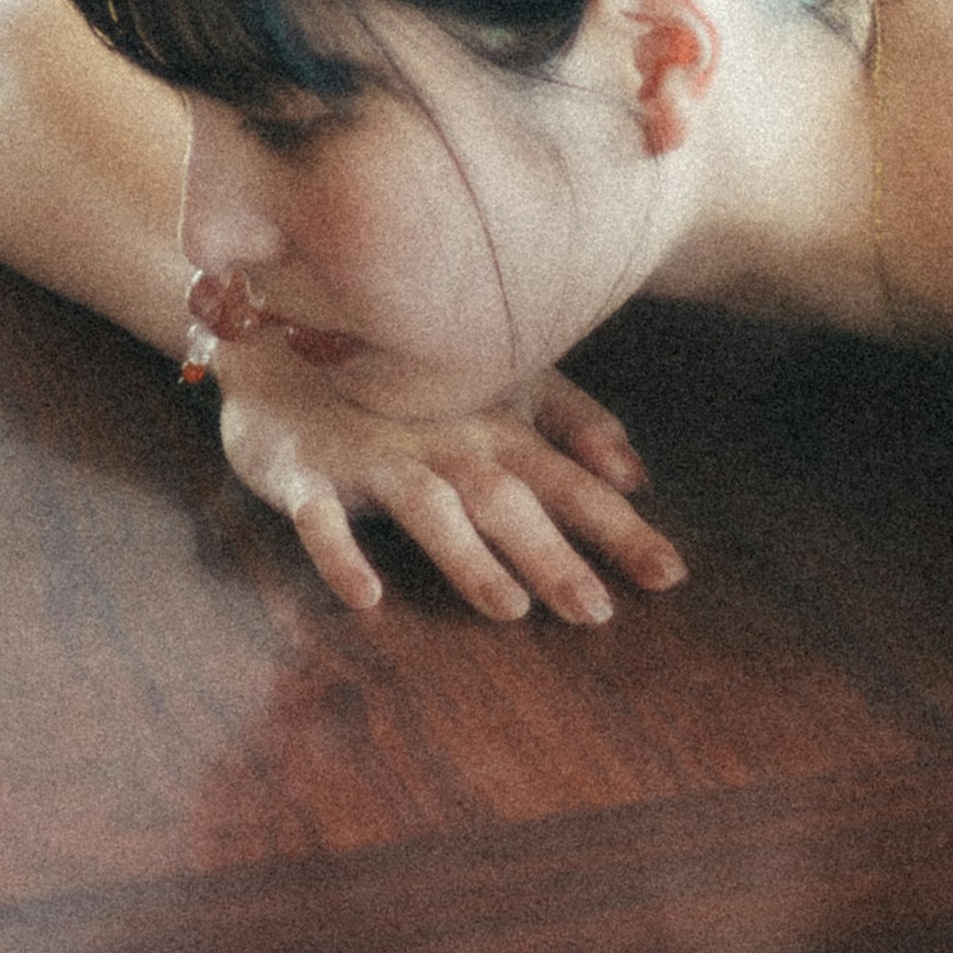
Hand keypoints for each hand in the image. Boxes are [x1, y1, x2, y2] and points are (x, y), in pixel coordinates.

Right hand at [207, 349, 686, 623]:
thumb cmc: (402, 382)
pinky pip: (321, 517)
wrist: (280, 339)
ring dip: (468, 556)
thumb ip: (571, 425)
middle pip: (505, 500)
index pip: (566, 481)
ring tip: (509, 607)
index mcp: (491, 428)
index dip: (618, 527)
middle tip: (599, 613)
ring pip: (426, 507)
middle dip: (553, 554)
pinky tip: (367, 595)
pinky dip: (341, 554)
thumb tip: (638, 476)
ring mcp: (371, 458)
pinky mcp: (306, 473)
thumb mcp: (494, 390)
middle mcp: (440, 443)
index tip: (672, 576)